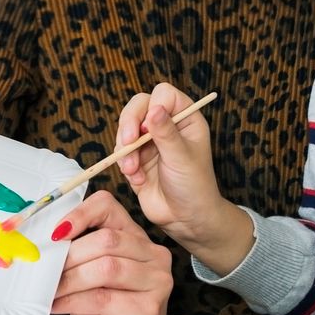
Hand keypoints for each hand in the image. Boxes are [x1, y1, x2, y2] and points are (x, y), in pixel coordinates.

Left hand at [51, 192, 176, 314]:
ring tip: (51, 291)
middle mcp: (152, 255)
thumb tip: (41, 249)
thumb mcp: (90, 280)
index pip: (108, 206)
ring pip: (105, 267)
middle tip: (44, 271)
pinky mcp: (150, 309)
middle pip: (105, 240)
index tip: (54, 234)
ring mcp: (156, 281)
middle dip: (68, 257)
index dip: (78, 214)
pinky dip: (73, 301)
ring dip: (69, 280)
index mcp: (136, 239)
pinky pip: (103, 298)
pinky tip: (58, 307)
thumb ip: (77, 259)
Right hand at [115, 83, 246, 265]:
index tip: (150, 125)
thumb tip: (154, 109)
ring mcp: (149, 141)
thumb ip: (166, 133)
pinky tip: (137, 179)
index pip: (164, 94)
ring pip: (124, 129)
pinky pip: (120, 151)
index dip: (153, 105)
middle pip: (138, 106)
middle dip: (128, 124)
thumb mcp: (182, 158)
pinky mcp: (136, 158)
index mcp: (186, 119)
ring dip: (125, 150)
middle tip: (128, 142)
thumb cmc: (194, 187)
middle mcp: (166, 126)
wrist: (185, 219)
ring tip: (134, 170)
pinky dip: (124, 164)